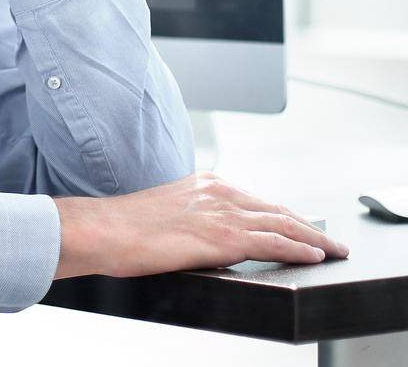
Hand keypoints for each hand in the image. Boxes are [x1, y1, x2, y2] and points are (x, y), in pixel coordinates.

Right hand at [53, 172, 349, 279]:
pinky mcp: (224, 237)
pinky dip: (300, 248)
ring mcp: (223, 213)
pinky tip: (315, 255)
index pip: (256, 201)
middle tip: (330, 240)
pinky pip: (275, 242)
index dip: (284, 215)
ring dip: (314, 238)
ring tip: (333, 250)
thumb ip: (192, 217)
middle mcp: (218, 192)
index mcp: (204, 184)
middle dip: (307, 225)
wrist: (104, 230)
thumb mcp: (165, 212)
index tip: (301, 225)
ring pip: (283, 224)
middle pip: (277, 210)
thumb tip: (202, 236)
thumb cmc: (124, 226)